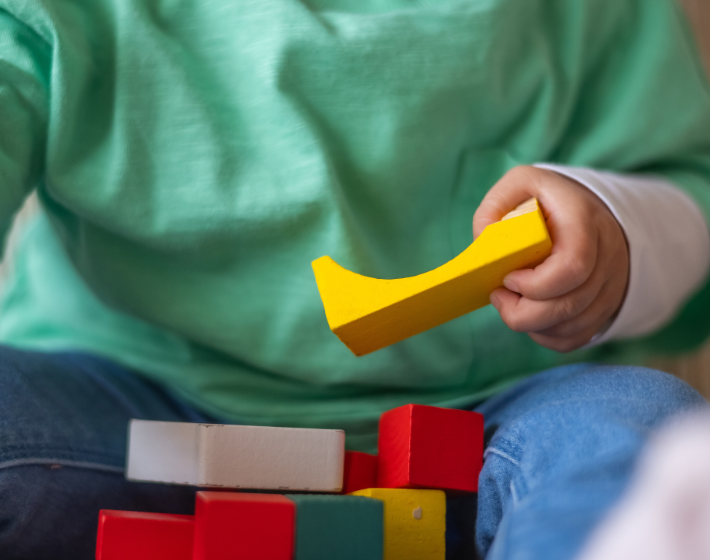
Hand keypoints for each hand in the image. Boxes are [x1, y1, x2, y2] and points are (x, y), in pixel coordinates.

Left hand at [473, 166, 628, 351]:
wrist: (588, 210)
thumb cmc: (546, 200)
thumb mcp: (521, 184)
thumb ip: (496, 207)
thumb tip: (484, 242)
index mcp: (584, 221)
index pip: (572, 266)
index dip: (535, 283)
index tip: (507, 278)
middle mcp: (607, 255)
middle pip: (569, 305)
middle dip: (523, 312)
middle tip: (498, 297)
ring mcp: (611, 284)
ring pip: (572, 325)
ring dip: (532, 324)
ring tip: (510, 303)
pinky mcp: (606, 305)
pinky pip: (576, 337)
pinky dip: (546, 335)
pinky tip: (529, 317)